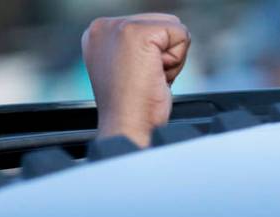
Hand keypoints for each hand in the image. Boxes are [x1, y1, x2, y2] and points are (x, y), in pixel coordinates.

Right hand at [82, 14, 190, 146]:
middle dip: (163, 55)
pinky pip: (181, 35)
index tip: (137, 77)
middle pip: (163, 23)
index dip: (154, 54)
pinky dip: (176, 61)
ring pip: (173, 27)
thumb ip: (141, 46)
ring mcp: (118, 27)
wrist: (126, 128)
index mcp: (98, 34)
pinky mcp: (137, 33)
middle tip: (144, 79)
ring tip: (149, 78)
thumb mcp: (130, 68)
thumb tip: (160, 41)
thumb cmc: (129, 109)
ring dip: (170, 59)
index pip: (150, 25)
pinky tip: (155, 76)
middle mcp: (103, 27)